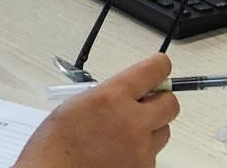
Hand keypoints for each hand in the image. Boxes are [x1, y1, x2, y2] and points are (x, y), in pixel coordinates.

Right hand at [18, 54, 178, 167]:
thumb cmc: (55, 144)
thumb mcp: (80, 103)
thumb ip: (111, 94)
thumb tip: (132, 92)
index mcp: (113, 96)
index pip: (157, 69)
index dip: (158, 69)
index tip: (157, 72)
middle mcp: (132, 121)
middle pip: (171, 103)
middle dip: (159, 103)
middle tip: (143, 108)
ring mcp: (140, 150)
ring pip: (164, 133)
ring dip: (150, 131)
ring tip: (123, 137)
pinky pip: (152, 157)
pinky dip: (140, 155)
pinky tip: (118, 155)